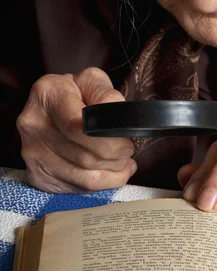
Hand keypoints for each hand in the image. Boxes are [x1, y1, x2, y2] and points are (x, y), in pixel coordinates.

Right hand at [17, 67, 135, 192]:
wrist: (49, 108)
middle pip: (84, 156)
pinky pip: (77, 189)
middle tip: (128, 152)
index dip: (110, 140)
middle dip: (116, 158)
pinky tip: (110, 173)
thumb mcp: (91, 81)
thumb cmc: (75, 94)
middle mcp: (34, 124)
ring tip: (123, 164)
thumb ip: (106, 95)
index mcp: (48, 94)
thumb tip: (119, 119)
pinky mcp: (38, 175)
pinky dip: (101, 185)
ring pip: (84, 177)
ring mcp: (33, 153)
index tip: (126, 142)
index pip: (79, 126)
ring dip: (113, 174)